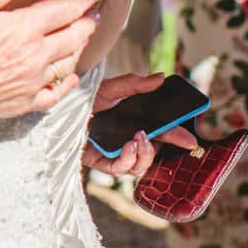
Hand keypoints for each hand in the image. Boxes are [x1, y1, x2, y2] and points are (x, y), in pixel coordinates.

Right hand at [0, 0, 108, 137]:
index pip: (68, 6)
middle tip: (96, 7)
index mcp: (24, 30)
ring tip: (84, 32)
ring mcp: (33, 83)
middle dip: (90, 17)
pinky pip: (58, 92)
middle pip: (77, 34)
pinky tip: (69, 74)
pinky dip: (68, 80)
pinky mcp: (25, 104)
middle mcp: (36, 57)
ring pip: (71, 61)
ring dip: (82, 44)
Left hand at [80, 73, 198, 177]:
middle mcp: (125, 142)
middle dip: (169, 146)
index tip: (191, 138)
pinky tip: (128, 147)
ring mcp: (113, 154)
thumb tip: (160, 78)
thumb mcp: (108, 88)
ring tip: (140, 137)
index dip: (177, 136)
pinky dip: (127, 160)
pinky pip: (119, 170)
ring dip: (146, 153)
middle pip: (154, 152)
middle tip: (182, 139)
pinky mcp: (99, 163)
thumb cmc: (81, 99)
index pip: (160, 133)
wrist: (56, 107)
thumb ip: (133, 84)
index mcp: (132, 125)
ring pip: (140, 166)